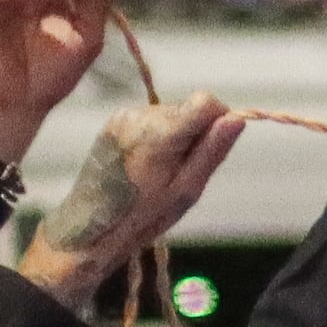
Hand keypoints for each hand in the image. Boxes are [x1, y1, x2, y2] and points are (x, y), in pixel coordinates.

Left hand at [24, 89, 246, 306]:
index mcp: (160, 134)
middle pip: (189, 108)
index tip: (213, 146)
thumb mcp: (186, 191)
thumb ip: (212, 151)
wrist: (89, 225)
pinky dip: (158, 135)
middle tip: (181, 171)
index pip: (205, 101)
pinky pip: (153, 118)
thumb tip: (237, 119)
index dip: (219, 119)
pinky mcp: (115, 119)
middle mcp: (141, 116)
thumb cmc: (142, 216)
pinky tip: (146, 163)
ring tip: (160, 170)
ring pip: (173, 113)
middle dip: (195, 133)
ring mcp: (124, 115)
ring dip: (176, 135)